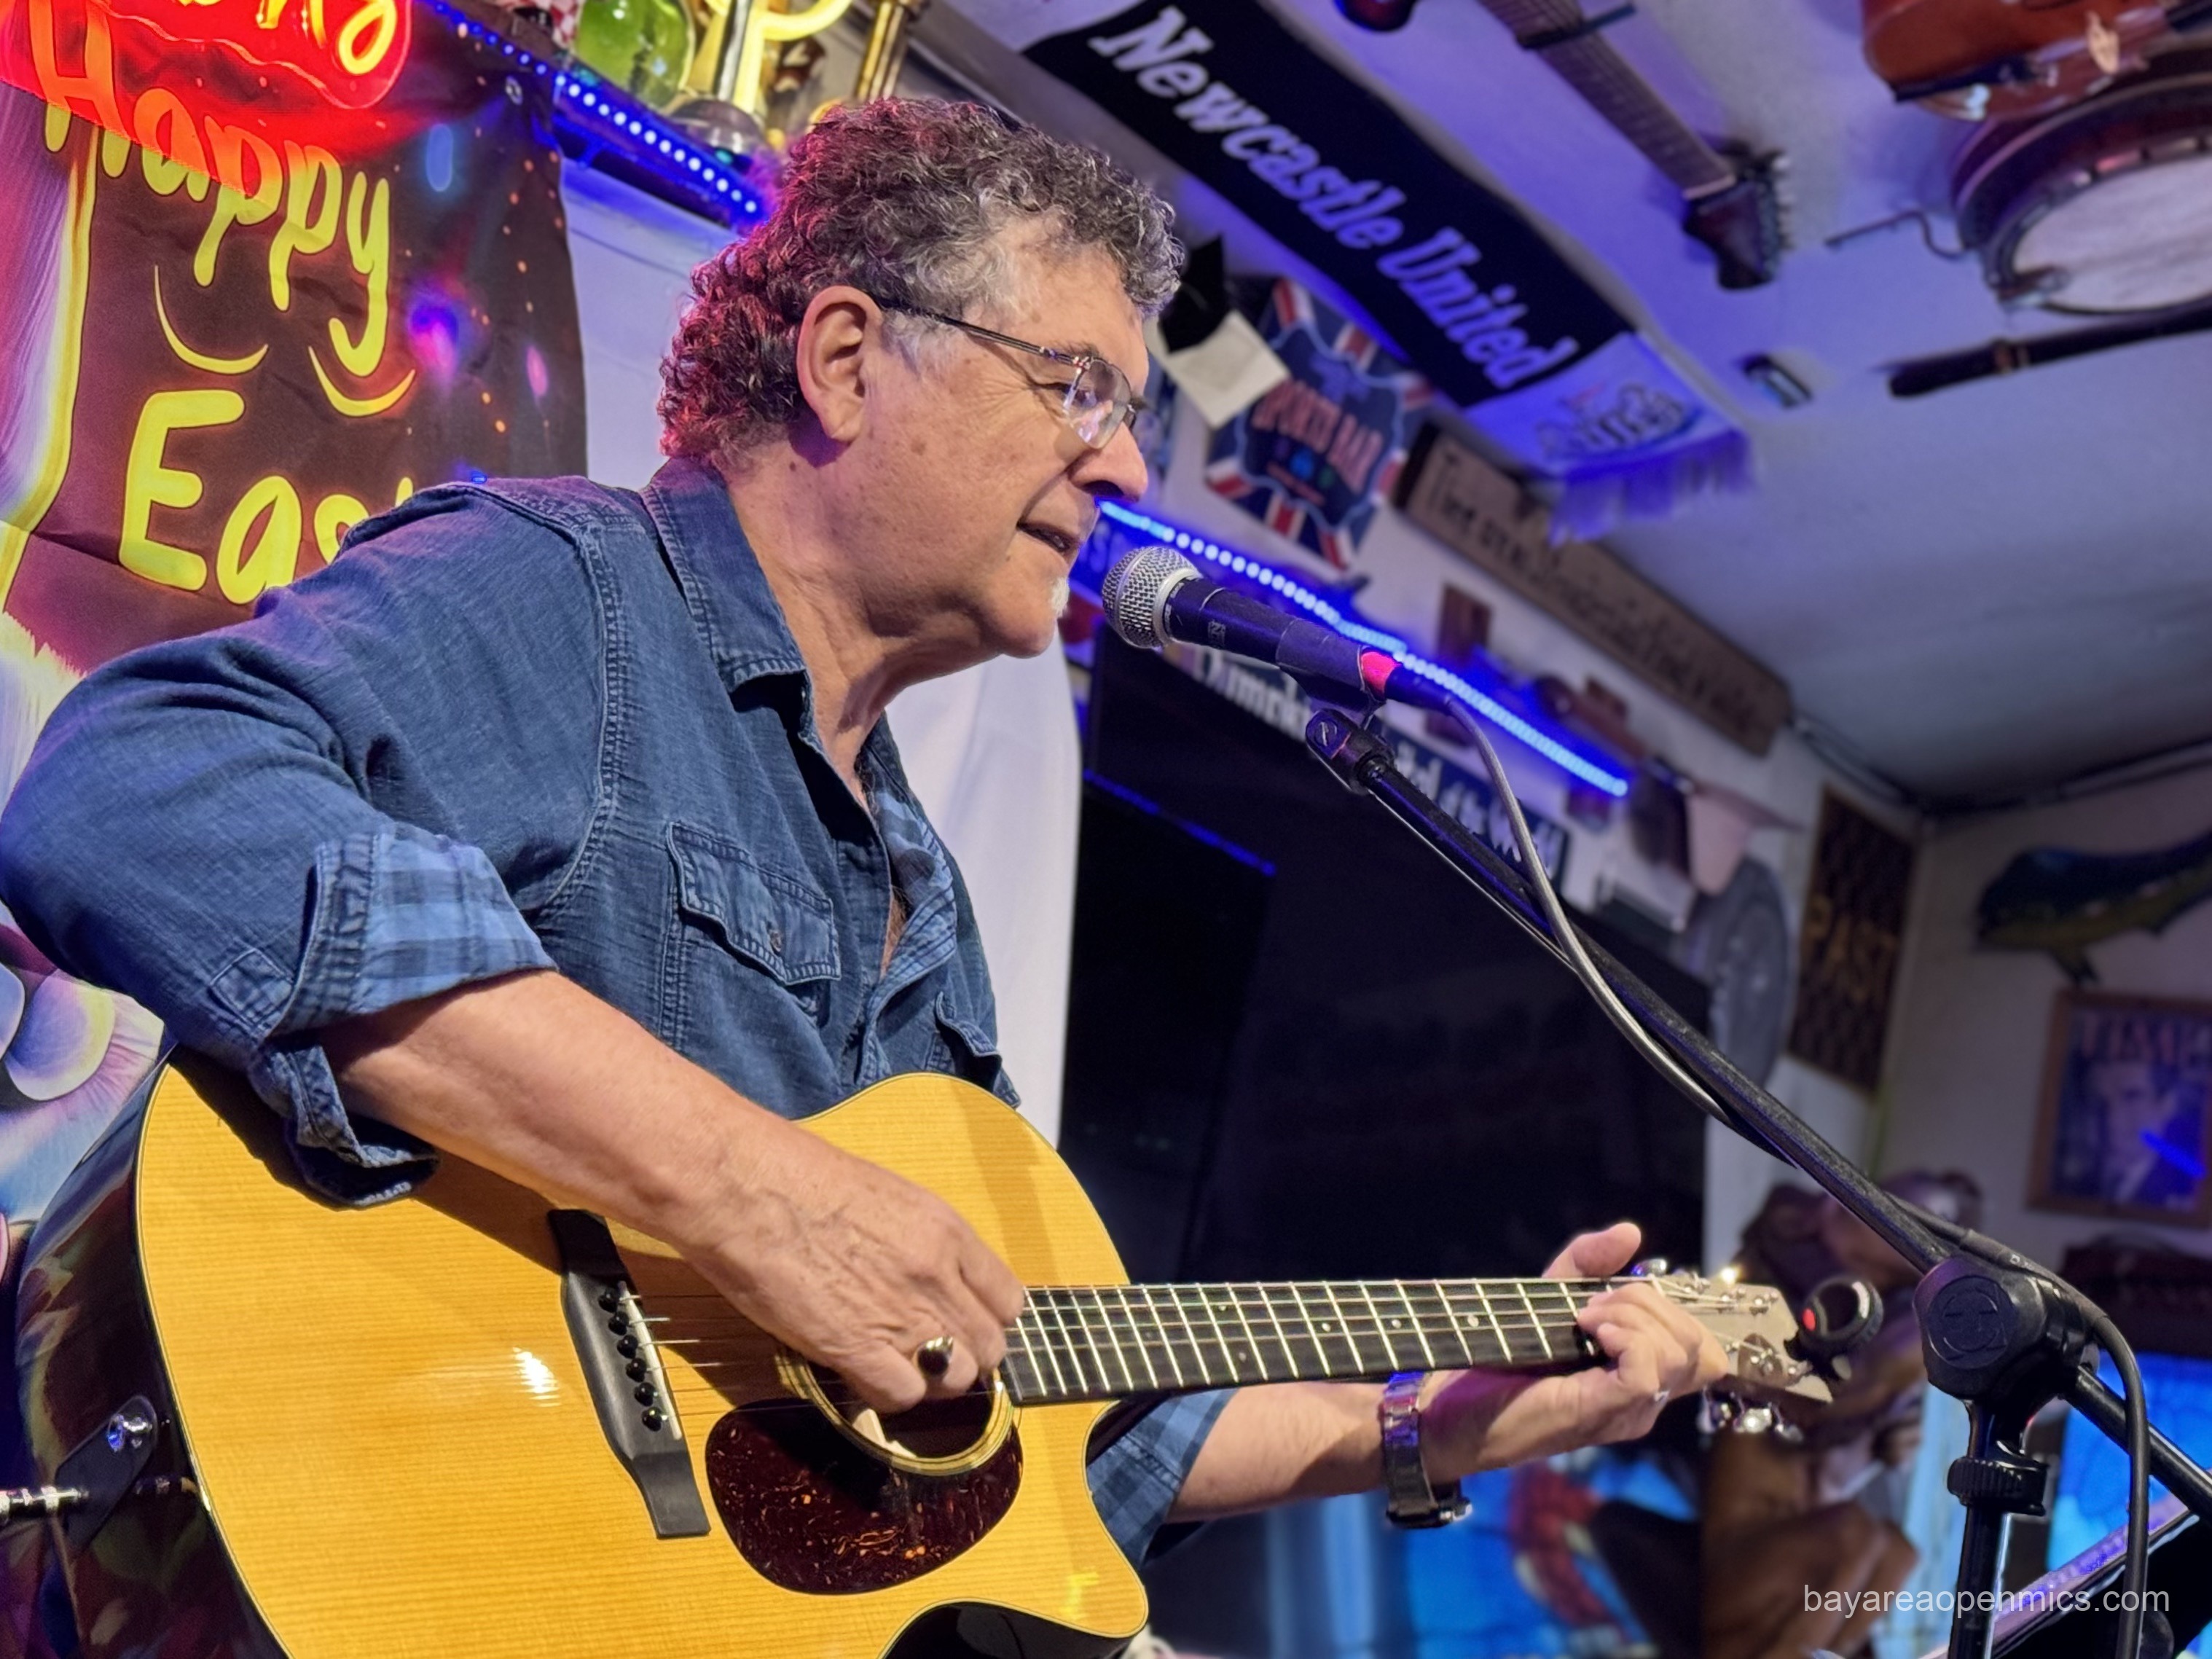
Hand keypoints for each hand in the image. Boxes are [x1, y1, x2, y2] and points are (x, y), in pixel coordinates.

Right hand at [671, 1113, 1026, 1414]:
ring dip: (931, 1379)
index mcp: (947, 1231)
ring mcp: (901, 1314)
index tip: (964, 1323)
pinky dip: (888, 1394)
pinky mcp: (856, 1347)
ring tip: (897, 1364)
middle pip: (989, 1346)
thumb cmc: (799, 1178)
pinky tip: (864, 1373)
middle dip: (964, 1354)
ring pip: (956, 1378)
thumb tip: (929, 1278)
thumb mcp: (887, 1197)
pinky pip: (902, 1396)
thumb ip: (920, 1241)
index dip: (986, 1319)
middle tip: (929, 1350)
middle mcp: (936, 1275)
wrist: (746, 1187)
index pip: (1007, 1300)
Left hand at [1421, 1221, 1728, 1477]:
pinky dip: (1624, 1337)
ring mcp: (1626, 1412)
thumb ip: (1587, 1264)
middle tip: (1594, 1303)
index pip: (1702, 1349)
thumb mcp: (1547, 1298)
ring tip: (1585, 1316)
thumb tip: (1630, 1231)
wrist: (1444, 1408)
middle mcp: (1643, 1402)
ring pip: (1679, 1356)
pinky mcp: (1600, 1412)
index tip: (1611, 1295)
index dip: (1670, 1309)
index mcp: (1638, 1379)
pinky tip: (1587, 1329)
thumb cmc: (1494, 1361)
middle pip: (1699, 1348)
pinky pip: (1646, 1372)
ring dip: (1635, 1316)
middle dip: (1652, 1304)